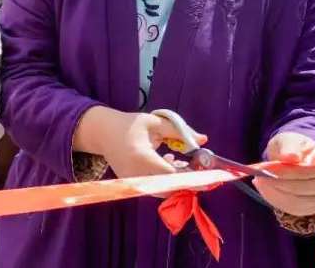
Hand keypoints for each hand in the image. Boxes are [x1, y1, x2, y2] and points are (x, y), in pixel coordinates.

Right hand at [75, 107, 201, 178]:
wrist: (103, 133)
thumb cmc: (130, 125)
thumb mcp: (155, 122)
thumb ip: (180, 131)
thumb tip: (203, 140)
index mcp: (142, 156)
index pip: (172, 175)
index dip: (193, 178)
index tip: (210, 178)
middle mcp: (137, 174)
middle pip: (170, 188)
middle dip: (189, 182)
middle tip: (198, 168)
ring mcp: (133, 182)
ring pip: (163, 191)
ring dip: (178, 182)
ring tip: (180, 162)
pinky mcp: (132, 185)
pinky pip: (155, 189)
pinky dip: (167, 181)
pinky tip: (169, 163)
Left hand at [253, 132, 314, 215]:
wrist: (295, 156)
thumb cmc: (293, 147)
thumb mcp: (289, 141)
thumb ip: (289, 147)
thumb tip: (291, 157)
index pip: (307, 173)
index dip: (286, 173)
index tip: (266, 170)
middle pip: (301, 190)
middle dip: (277, 184)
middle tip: (259, 177)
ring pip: (296, 203)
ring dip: (274, 194)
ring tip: (259, 182)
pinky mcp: (310, 208)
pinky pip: (292, 209)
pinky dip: (276, 200)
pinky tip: (264, 189)